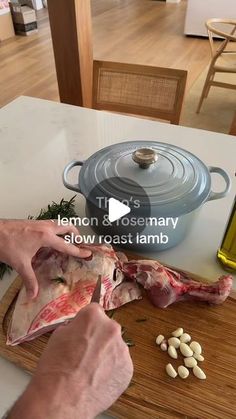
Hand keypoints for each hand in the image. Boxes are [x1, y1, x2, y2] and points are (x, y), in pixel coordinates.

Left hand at [0, 219, 90, 298]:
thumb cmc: (6, 244)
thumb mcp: (20, 264)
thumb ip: (29, 279)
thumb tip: (33, 294)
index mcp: (46, 236)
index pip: (67, 245)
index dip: (79, 251)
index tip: (88, 253)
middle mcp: (45, 227)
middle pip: (68, 227)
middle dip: (76, 235)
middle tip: (80, 244)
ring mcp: (39, 223)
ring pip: (59, 223)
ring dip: (66, 230)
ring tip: (67, 240)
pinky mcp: (33, 222)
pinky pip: (50, 224)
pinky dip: (55, 230)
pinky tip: (49, 240)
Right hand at [8, 304, 132, 418]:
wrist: (62, 398)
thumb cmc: (55, 367)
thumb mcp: (58, 336)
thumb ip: (75, 328)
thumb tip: (80, 330)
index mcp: (93, 316)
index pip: (94, 311)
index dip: (87, 323)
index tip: (83, 331)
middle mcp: (112, 328)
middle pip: (107, 328)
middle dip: (99, 338)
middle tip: (84, 354)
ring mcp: (122, 349)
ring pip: (115, 348)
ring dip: (106, 355)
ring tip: (89, 371)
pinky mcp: (128, 369)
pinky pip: (120, 365)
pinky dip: (111, 371)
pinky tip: (97, 380)